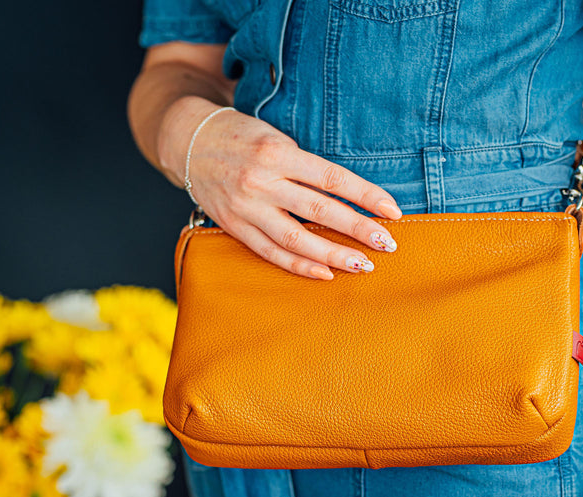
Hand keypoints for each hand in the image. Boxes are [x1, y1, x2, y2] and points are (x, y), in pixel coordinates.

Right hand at [158, 97, 403, 279]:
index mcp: (276, 153)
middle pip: (318, 211)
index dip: (365, 195)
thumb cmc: (242, 136)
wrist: (189, 142)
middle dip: (357, 229)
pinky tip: (325, 274)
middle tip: (387, 244)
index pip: (331, 178)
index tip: (392, 211)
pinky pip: (270, 252)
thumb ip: (306, 166)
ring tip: (363, 265)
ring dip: (333, 255)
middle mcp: (260, 181)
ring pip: (296, 239)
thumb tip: (349, 197)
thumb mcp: (276, 138)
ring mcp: (245, 207)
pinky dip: (299, 266)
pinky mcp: (233, 226)